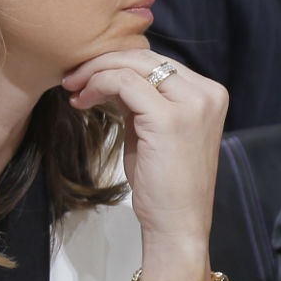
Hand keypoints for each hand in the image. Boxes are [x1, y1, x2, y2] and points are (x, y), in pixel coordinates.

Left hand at [63, 50, 225, 280]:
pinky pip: (124, 83)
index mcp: (209, 93)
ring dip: (95, 72)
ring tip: (72, 89)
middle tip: (71, 78)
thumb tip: (109, 73)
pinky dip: (98, 85)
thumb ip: (141, 99)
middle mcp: (207, 93)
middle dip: (101, 62)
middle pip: (144, 56)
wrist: (177, 223)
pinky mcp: (170, 118)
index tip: (85, 77)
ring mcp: (192, 104)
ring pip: (133, 65)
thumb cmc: (162, 182)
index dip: (116, 62)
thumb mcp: (152, 129)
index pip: (156, 60)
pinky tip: (82, 102)